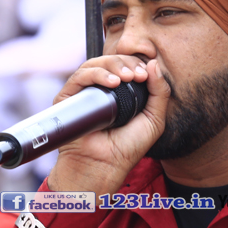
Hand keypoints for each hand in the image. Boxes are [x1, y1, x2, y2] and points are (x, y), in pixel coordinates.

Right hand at [46, 56, 169, 196]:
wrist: (105, 165)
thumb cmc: (128, 147)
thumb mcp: (154, 118)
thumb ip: (160, 92)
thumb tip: (153, 63)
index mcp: (120, 92)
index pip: (125, 66)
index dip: (136, 64)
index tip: (146, 74)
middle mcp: (100, 89)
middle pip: (111, 61)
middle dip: (126, 63)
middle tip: (138, 75)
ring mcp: (83, 92)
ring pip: (95, 64)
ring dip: (113, 65)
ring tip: (126, 77)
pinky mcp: (68, 97)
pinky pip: (80, 76)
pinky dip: (96, 74)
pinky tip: (112, 82)